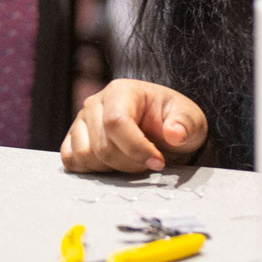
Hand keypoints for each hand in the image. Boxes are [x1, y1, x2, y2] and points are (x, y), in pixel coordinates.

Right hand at [60, 80, 206, 173]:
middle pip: (101, 145)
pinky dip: (91, 170)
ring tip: (132, 163)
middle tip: (149, 163)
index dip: (136, 148)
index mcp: (121, 91)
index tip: (158, 162)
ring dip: (111, 168)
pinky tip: (113, 167)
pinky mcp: (74, 140)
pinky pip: (71, 160)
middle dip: (129, 163)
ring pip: (85, 155)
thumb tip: (174, 134)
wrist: (162, 129)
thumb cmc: (173, 121)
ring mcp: (81, 122)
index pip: (116, 122)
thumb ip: (185, 124)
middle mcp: (95, 103)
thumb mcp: (190, 119)